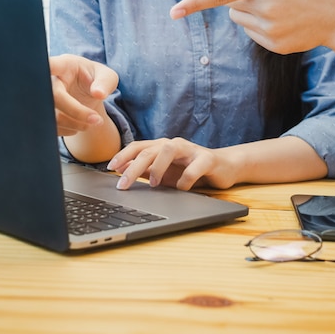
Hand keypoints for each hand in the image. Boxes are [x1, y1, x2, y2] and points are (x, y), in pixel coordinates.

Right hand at [49, 54, 117, 135]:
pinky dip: (69, 131)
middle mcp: (49, 80)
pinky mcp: (44, 115)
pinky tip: (79, 125)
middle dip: (77, 112)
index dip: (43, 69)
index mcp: (64, 65)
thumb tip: (98, 93)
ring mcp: (44, 99)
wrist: (87, 93)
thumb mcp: (107, 77)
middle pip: (53, 96)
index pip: (50, 65)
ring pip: (52, 116)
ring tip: (92, 123)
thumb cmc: (97, 80)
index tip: (45, 74)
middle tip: (97, 120)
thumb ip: (105, 82)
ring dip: (75, 124)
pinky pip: (52, 127)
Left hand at [106, 137, 235, 190]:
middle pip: (149, 150)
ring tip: (152, 184)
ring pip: (169, 150)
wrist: (224, 167)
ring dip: (158, 167)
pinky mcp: (207, 159)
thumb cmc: (191, 169)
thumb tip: (120, 169)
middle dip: (133, 167)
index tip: (110, 168)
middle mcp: (174, 144)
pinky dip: (185, 180)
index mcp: (162, 146)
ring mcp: (191, 150)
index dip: (123, 155)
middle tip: (122, 184)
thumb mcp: (164, 171)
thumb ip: (144, 169)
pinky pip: (194, 168)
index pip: (138, 146)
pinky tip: (181, 189)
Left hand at [170, 0, 334, 62]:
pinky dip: (258, 25)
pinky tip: (282, 20)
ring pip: (238, 19)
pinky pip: (250, 33)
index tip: (175, 11)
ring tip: (278, 6)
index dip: (197, 2)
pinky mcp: (274, 46)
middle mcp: (268, 7)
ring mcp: (271, 30)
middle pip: (230, 4)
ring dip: (248, 11)